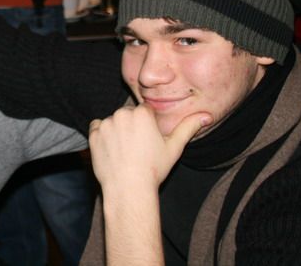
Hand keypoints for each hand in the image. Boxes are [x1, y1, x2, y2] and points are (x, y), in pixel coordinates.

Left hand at [88, 106, 211, 192]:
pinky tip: (112, 150)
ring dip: (117, 131)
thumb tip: (207, 116)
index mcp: (142, 113)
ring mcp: (106, 124)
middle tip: (136, 148)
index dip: (147, 126)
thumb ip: (189, 127)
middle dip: (131, 126)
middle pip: (128, 114)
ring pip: (113, 121)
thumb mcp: (174, 148)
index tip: (148, 141)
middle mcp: (122, 114)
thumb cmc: (154, 169)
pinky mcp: (94, 134)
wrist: (129, 189)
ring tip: (125, 151)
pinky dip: (102, 136)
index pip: (144, 111)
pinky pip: (97, 128)